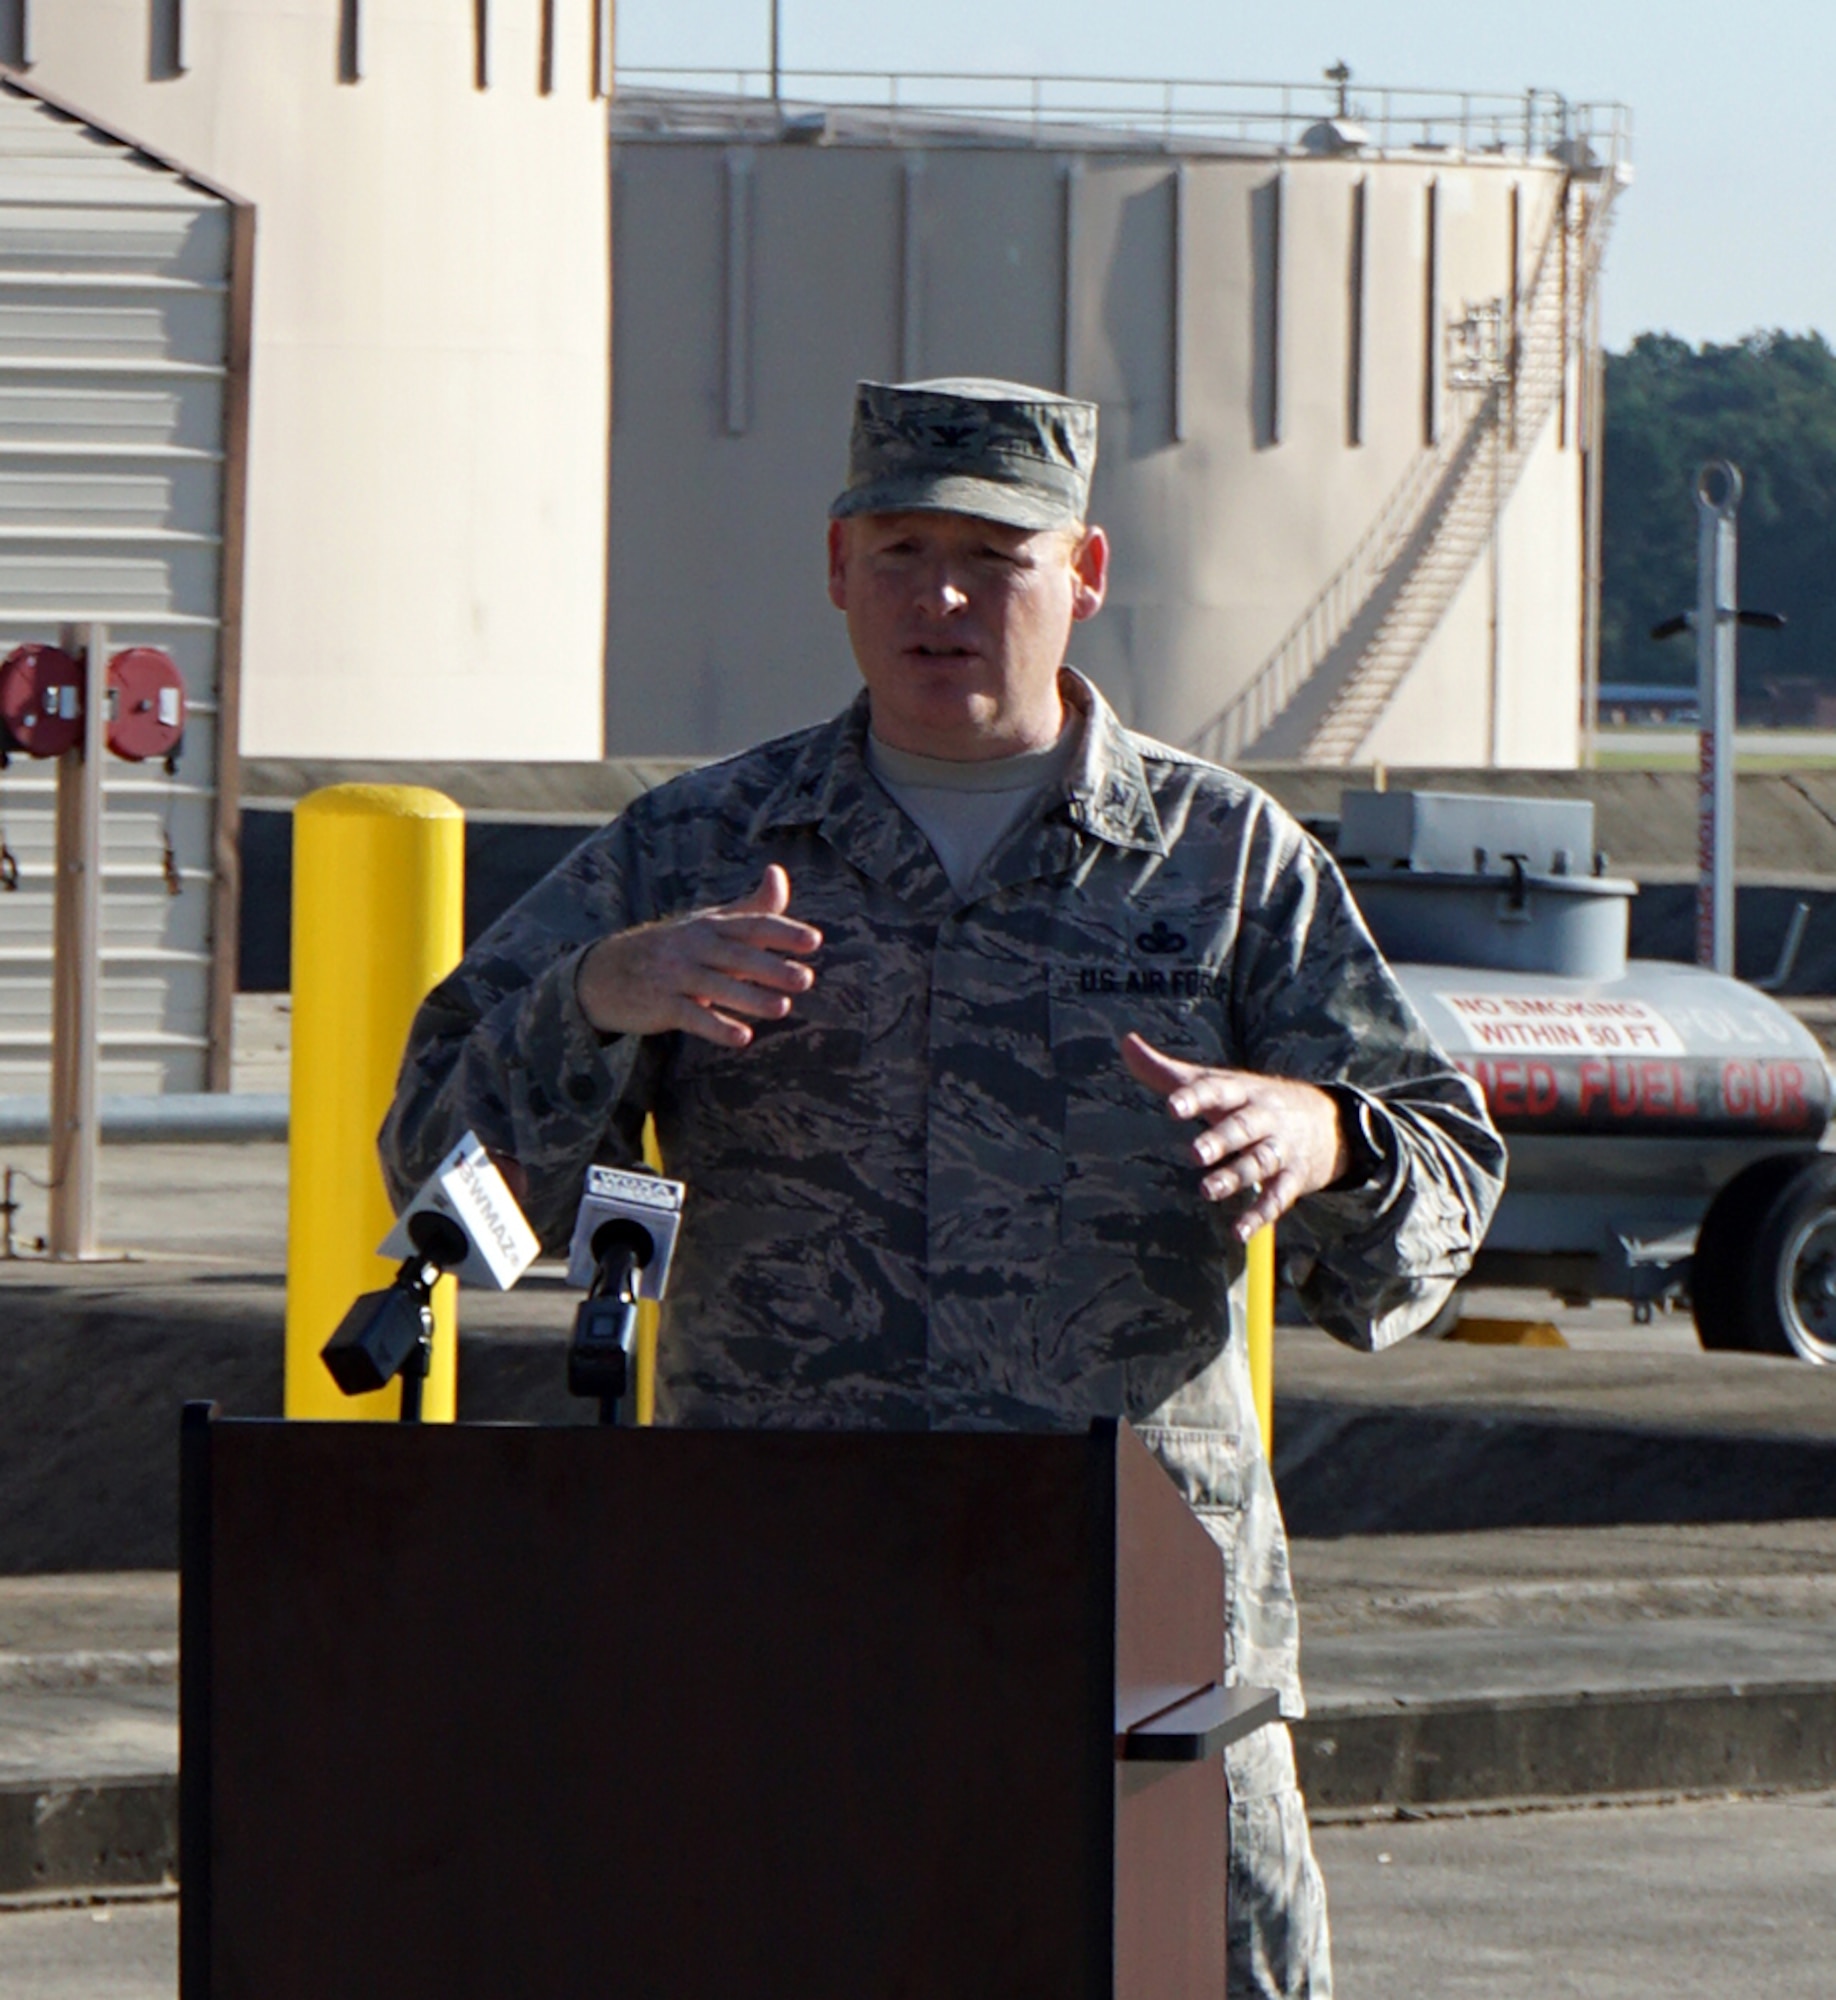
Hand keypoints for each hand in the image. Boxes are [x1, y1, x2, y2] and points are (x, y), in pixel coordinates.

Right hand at [576, 864, 822, 1045]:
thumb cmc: (671, 948)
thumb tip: (779, 873)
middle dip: (771, 966)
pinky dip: (717, 1027)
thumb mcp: (707, 923)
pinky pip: (692, 1016)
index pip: (752, 925)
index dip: (783, 931)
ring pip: (716, 986)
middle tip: (805, 978)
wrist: (604, 973)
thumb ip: (750, 907)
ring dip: (750, 997)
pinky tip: (743, 1038)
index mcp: (710, 925)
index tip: (814, 941)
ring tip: (783, 1008)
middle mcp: (693, 946)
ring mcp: (674, 975)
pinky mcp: (661, 1004)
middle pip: (737, 955)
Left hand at [1120, 1032, 1349, 1241]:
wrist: (1329, 1121)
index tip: (1172, 1107)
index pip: (1217, 1091)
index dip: (1194, 1098)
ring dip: (1235, 1177)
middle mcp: (1263, 1117)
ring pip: (1259, 1162)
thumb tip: (1126, 1043)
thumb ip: (1168, 1072)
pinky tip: (1238, 1231)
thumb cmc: (1253, 1101)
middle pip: (1242, 1127)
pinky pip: (1278, 1198)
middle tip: (1195, 1153)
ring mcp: (1280, 1148)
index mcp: (1241, 1091)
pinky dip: (1259, 1215)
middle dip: (1220, 1139)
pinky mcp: (1294, 1178)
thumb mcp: (1217, 1083)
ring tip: (1206, 1191)